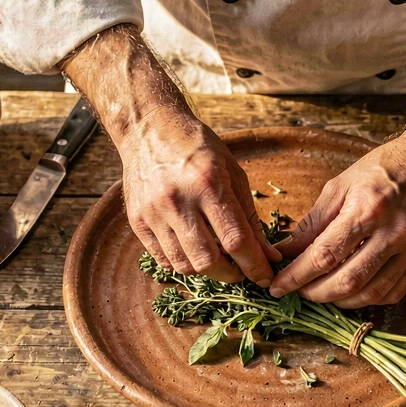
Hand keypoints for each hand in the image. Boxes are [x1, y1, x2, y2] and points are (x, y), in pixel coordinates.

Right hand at [60, 23, 278, 285]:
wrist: (149, 130)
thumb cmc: (198, 148)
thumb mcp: (233, 172)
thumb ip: (249, 216)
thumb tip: (268, 254)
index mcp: (208, 184)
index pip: (236, 240)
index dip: (254, 265)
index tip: (265, 276)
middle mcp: (178, 201)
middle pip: (208, 260)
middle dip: (231, 275)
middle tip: (241, 272)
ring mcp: (153, 213)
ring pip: (183, 265)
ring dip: (207, 272)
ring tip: (219, 263)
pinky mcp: (137, 221)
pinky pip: (162, 259)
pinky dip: (183, 265)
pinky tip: (195, 254)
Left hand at [268, 57, 405, 306]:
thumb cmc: (382, 169)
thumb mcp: (340, 185)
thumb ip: (313, 222)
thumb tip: (285, 252)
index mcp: (369, 207)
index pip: (326, 254)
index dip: (297, 276)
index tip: (277, 286)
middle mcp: (395, 231)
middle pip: (349, 280)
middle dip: (316, 293)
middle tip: (298, 292)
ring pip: (372, 294)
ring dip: (340, 301)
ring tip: (321, 294)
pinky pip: (393, 293)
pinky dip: (367, 299)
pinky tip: (350, 293)